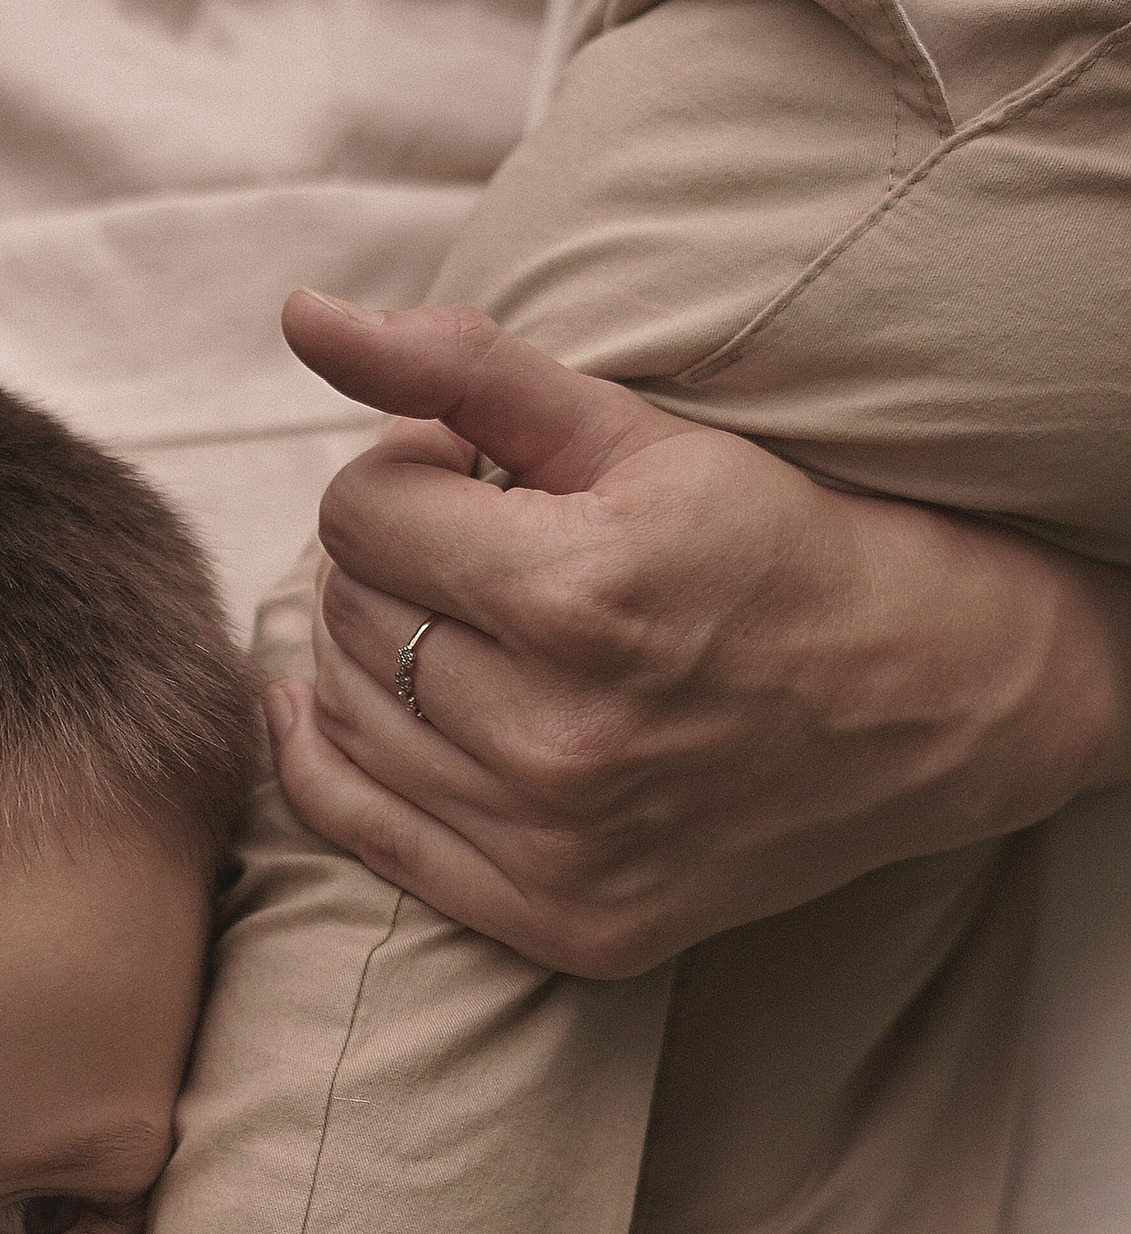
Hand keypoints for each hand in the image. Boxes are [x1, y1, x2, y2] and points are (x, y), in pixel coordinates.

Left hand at [268, 292, 1130, 978]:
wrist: (932, 702)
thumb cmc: (777, 543)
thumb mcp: (639, 433)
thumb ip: (462, 368)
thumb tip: (301, 315)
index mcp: (578, 597)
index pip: (359, 513)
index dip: (406, 473)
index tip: (474, 478)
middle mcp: (559, 737)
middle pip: (349, 613)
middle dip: (395, 560)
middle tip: (482, 551)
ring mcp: (556, 845)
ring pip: (346, 714)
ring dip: (376, 653)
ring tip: (469, 623)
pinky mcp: (557, 919)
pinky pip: (359, 828)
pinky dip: (336, 755)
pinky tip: (355, 705)